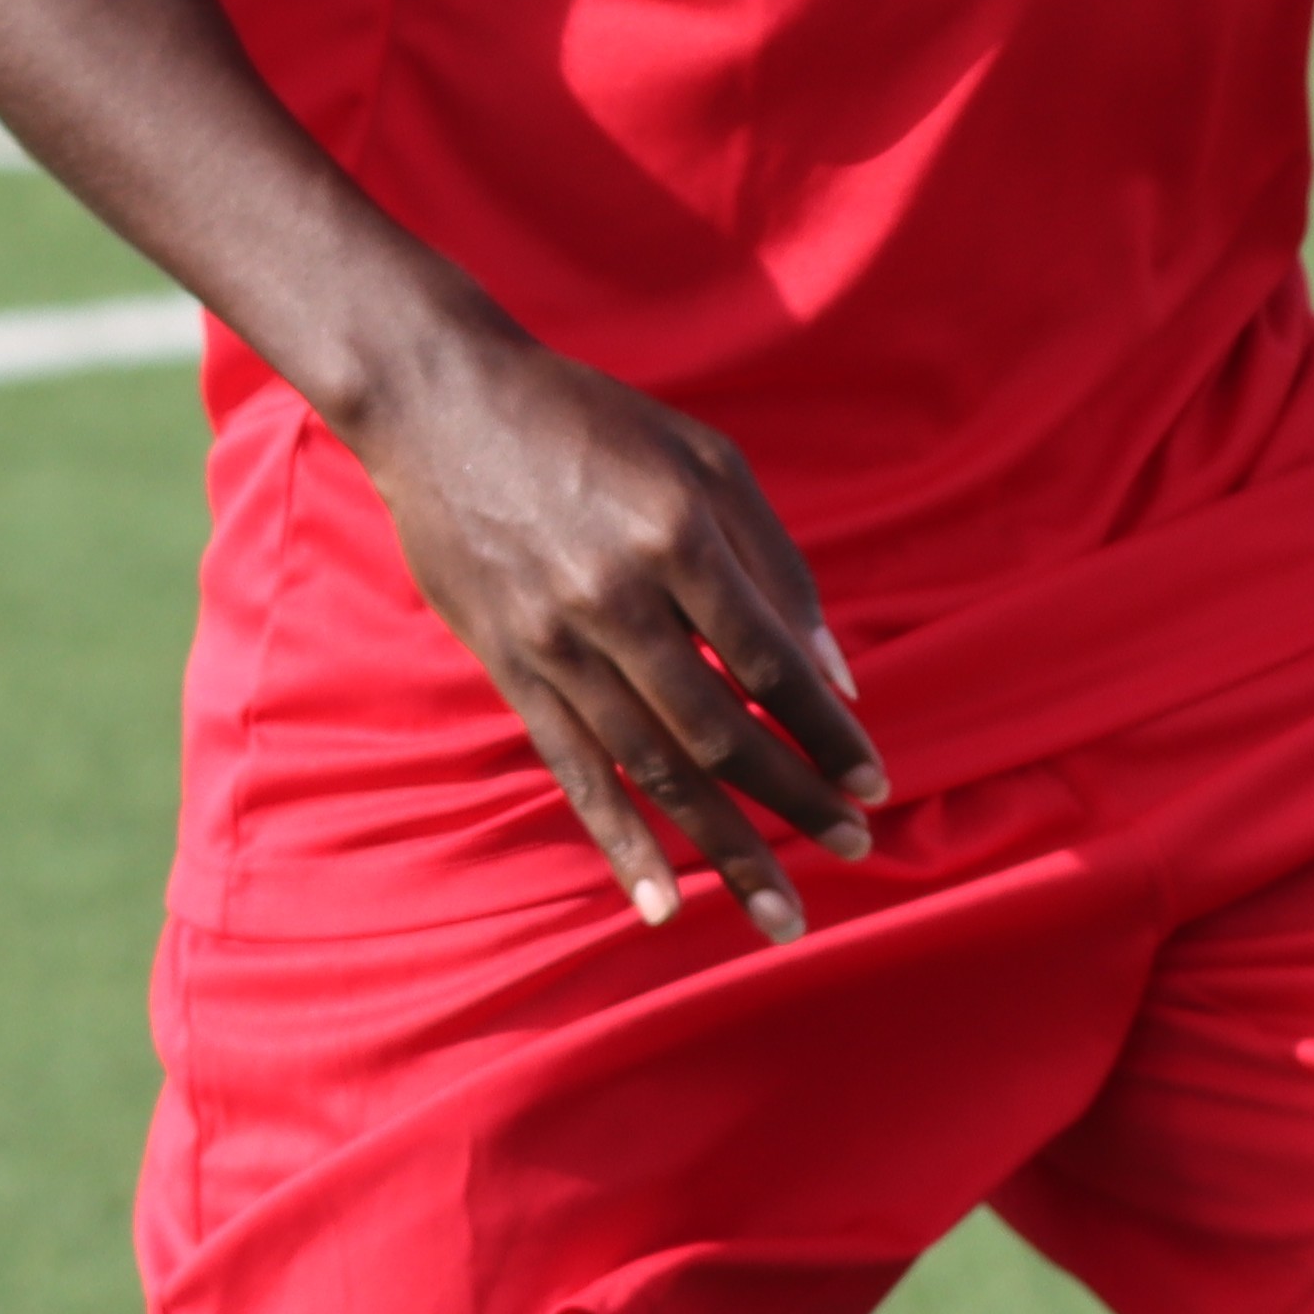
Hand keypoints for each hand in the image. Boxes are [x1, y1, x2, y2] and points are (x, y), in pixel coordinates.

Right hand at [353, 324, 886, 939]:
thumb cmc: (590, 420)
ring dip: (726, 848)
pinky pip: (574, 769)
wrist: (439, 401)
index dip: (826, 732)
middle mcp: (617, 598)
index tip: (874, 784)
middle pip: (722, 730)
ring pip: (655, 767)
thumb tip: (840, 678)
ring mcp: (557, 640)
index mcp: (676, 535)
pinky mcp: (511, 665)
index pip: (770, 663)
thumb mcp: (703, 457)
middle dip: (795, 801)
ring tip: (783, 913)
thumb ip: (778, 563)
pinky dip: (621, 842)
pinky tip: (664, 904)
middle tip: (853, 849)